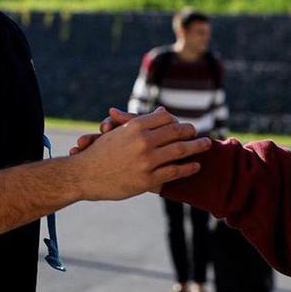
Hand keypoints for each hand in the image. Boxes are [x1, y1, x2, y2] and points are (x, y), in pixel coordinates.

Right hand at [69, 107, 210, 199]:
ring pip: (180, 151)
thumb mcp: (118, 131)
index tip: (185, 125)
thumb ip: (143, 122)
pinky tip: (196, 166)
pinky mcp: (147, 179)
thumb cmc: (99, 153)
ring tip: (207, 145)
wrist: (83, 175)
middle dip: (191, 132)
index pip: (166, 118)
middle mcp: (143, 141)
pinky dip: (188, 168)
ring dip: (197, 147)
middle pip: (177, 132)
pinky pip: (174, 172)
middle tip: (201, 134)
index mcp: (136, 126)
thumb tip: (163, 112)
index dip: (178, 121)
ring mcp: (146, 161)